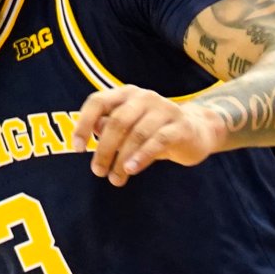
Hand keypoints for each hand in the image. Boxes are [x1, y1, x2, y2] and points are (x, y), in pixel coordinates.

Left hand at [77, 86, 227, 186]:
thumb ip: (109, 127)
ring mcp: (164, 109)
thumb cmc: (155, 131)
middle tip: (98, 172)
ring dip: (122, 159)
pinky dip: (142, 156)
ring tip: (116, 179)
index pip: (97, 102)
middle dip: (104, 149)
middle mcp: (144, 97)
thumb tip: (93, 130)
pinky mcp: (181, 126)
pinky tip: (132, 170)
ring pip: (136, 134)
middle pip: (117, 122)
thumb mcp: (129, 128)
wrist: (198, 131)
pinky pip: (158, 141)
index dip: (83, 124)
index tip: (77, 148)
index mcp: (127, 94)